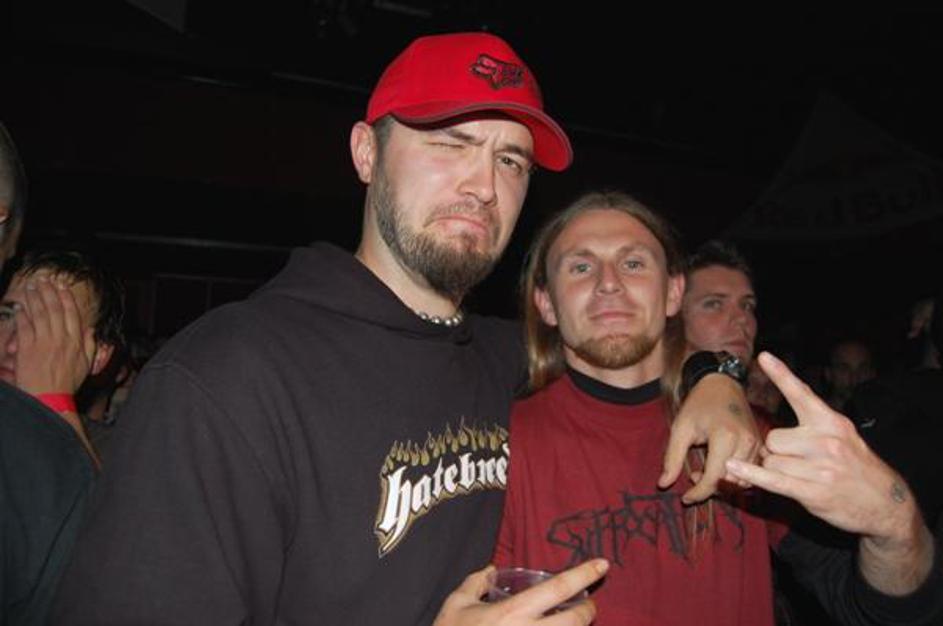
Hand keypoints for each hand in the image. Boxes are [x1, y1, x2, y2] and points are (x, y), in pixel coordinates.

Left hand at [14, 276, 95, 395]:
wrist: (50, 398)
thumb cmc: (68, 384)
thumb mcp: (86, 365)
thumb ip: (90, 345)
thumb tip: (91, 330)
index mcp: (76, 341)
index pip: (71, 313)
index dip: (66, 298)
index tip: (61, 287)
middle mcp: (61, 338)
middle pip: (54, 309)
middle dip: (48, 292)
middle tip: (43, 281)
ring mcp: (43, 341)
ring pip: (39, 313)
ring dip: (34, 298)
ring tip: (30, 287)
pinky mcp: (27, 347)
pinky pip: (24, 326)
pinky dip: (22, 314)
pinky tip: (19, 306)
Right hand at [432, 559, 606, 625]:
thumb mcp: (456, 605)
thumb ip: (474, 582)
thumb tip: (491, 568)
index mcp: (512, 612)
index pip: (558, 588)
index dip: (584, 574)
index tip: (603, 564)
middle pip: (576, 621)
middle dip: (588, 610)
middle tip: (587, 604)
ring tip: (572, 622)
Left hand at [660, 373, 759, 502]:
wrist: (721, 384)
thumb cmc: (698, 404)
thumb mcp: (680, 428)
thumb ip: (671, 458)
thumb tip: (663, 485)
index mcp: (725, 437)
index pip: (714, 479)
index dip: (698, 493)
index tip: (684, 498)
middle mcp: (746, 442)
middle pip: (730, 483)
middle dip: (709, 487)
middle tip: (692, 475)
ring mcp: (756, 444)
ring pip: (742, 481)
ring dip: (722, 483)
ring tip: (704, 469)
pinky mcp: (760, 445)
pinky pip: (751, 472)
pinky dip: (735, 477)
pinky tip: (718, 466)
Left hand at [726, 352, 933, 594]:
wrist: (886, 504)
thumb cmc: (856, 468)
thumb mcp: (844, 438)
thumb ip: (813, 429)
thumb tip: (772, 436)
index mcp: (832, 422)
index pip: (802, 394)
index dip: (781, 375)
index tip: (763, 356)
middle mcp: (827, 441)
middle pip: (773, 438)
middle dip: (777, 451)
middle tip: (797, 463)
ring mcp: (820, 467)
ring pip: (771, 461)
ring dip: (777, 470)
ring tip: (802, 478)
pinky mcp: (813, 491)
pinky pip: (772, 479)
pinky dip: (750, 474)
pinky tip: (732, 468)